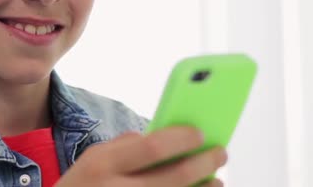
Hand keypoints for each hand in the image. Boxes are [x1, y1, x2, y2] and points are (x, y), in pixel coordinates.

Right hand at [55, 126, 226, 186]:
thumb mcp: (91, 160)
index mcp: (102, 166)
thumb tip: (161, 136)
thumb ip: (123, 146)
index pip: (151, 147)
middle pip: (173, 177)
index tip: (199, 133)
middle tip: (220, 153)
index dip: (181, 139)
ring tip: (216, 179)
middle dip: (203, 164)